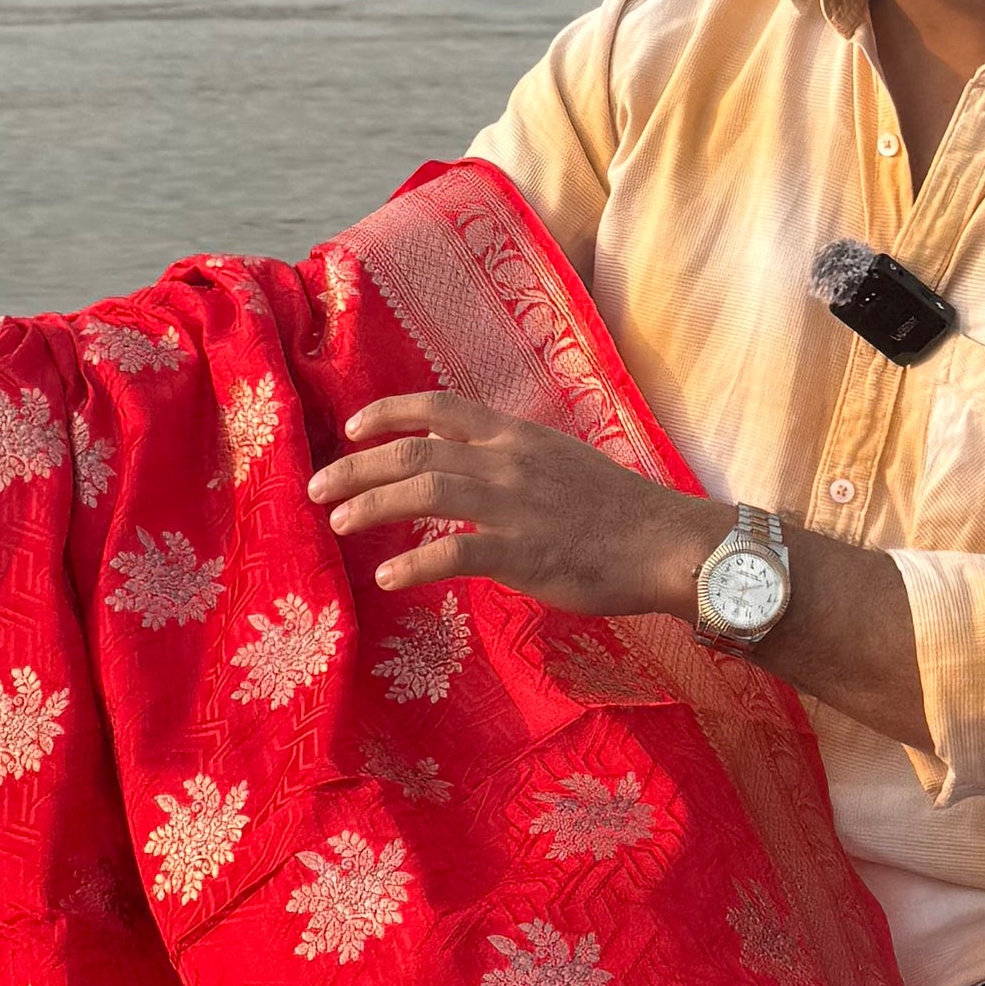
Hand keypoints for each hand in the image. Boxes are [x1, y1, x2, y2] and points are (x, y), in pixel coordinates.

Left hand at [305, 397, 724, 616]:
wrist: (667, 543)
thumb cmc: (616, 510)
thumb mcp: (558, 462)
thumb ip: (508, 460)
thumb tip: (462, 461)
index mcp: (516, 436)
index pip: (440, 407)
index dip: (388, 412)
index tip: (352, 428)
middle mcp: (508, 461)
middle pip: (414, 451)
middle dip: (356, 466)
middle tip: (317, 487)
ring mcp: (514, 505)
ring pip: (424, 491)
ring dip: (371, 505)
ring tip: (337, 523)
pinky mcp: (523, 552)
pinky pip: (455, 554)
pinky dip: (414, 565)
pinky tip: (387, 578)